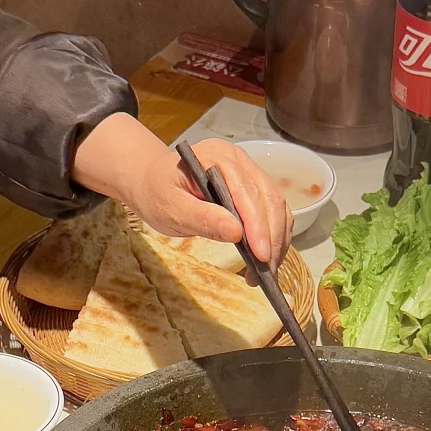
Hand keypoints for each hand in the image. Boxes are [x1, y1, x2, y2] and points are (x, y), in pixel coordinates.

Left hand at [70, 114, 292, 265]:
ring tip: (266, 271)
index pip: (247, 191)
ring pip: (277, 206)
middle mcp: (239, 161)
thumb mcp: (172, 209)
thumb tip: (236, 233)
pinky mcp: (253, 188)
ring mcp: (249, 173)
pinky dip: (275, 236)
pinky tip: (266, 258)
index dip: (257, 225)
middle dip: (272, 238)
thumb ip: (203, 219)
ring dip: (278, 240)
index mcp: (217, 157)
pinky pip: (273, 212)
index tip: (261, 256)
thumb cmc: (157, 193)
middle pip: (269, 199)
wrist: (152, 182)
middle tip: (266, 272)